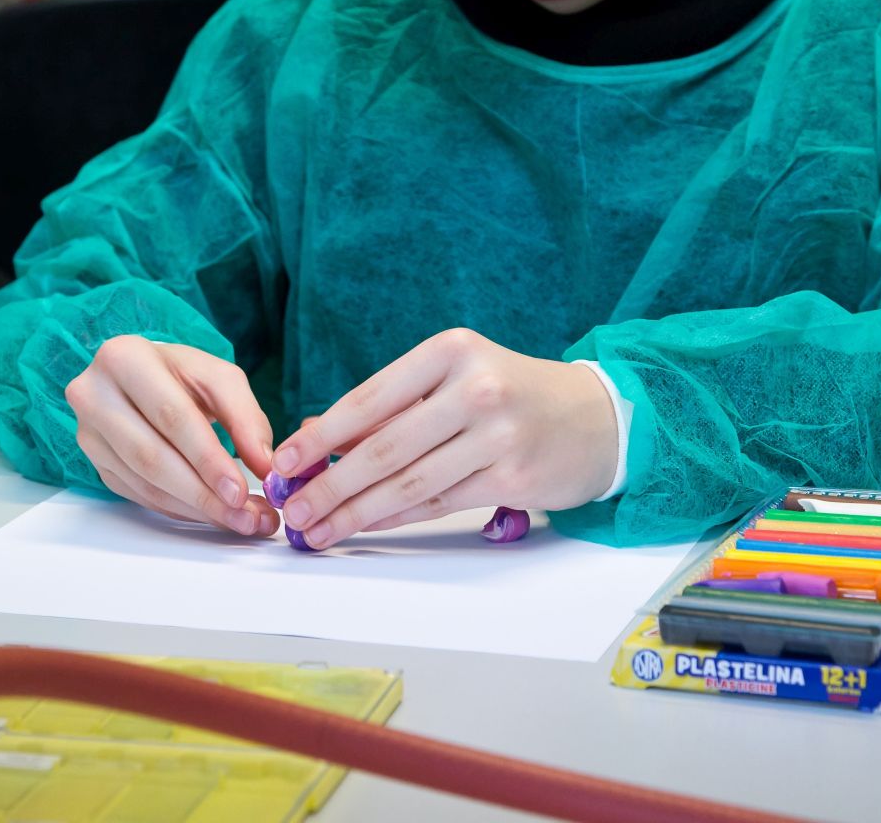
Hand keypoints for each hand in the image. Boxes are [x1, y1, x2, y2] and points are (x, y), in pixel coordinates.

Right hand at [66, 336, 279, 535]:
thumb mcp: (218, 378)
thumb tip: (264, 467)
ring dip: (196, 508)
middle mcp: (94, 395)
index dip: (207, 458)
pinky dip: (179, 509)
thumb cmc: (179, 373)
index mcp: (124, 359)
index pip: (170, 417)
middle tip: (246, 517)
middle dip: (204, 494)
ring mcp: (89, 433)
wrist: (139, 377)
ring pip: (145, 483)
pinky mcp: (95, 463)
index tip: (241, 491)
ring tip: (240, 520)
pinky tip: (211, 513)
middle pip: (152, 457)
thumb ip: (246, 418)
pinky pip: (139, 495)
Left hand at [268, 329, 618, 549]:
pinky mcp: (513, 478)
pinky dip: (395, 518)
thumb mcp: (451, 379)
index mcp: (450, 352)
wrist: (595, 418)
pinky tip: (365, 526)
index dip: (321, 436)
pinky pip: (439, 503)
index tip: (284, 460)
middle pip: (384, 448)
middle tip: (293, 508)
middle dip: (330, 484)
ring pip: (408, 483)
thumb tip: (314, 436)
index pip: (369, 399)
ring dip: (355, 512)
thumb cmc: (509, 395)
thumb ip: (390, 407)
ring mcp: (498, 436)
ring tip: (318, 528)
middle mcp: (475, 389)